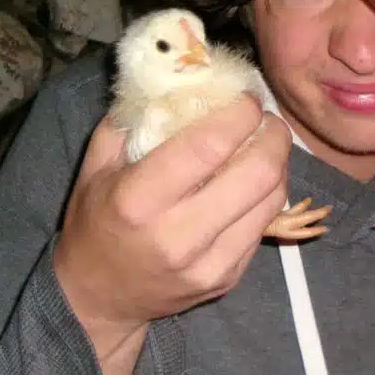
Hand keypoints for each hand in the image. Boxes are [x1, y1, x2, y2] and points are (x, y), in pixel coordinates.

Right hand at [54, 98, 290, 374]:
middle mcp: (176, 236)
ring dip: (278, 163)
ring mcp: (207, 264)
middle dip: (273, 136)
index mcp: (138, 200)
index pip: (208, 146)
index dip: (240, 114)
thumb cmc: (95, 220)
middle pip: (256, 173)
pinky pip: (264, 225)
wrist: (96, 299)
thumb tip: (176, 74)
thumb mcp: (96, 165)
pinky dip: (268, 195)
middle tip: (266, 120)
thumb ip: (132, 117)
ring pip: (271, 199)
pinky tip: (253, 181)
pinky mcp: (227, 279)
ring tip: (264, 145)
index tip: (246, 98)